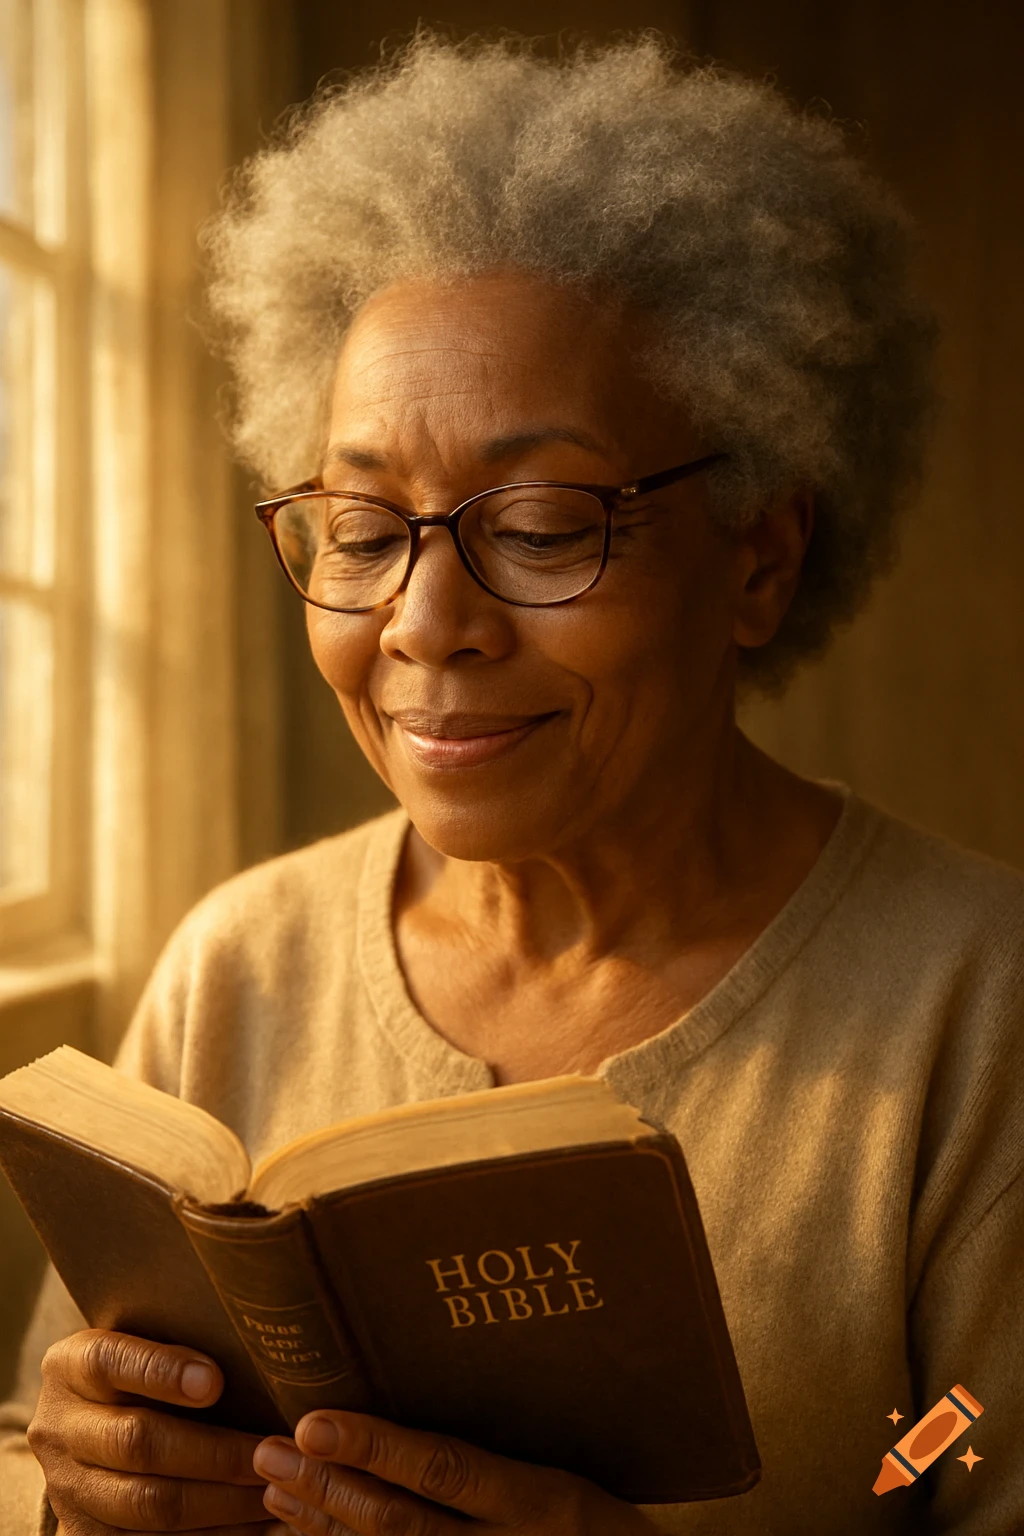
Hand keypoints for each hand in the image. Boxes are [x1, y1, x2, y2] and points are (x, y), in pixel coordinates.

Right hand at [28, 1327, 282, 1532]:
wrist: (92, 1427)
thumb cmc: (141, 1368)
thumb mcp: (142, 1340)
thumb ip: (180, 1337)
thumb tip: (252, 1348)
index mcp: (70, 1366)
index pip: (109, 1362)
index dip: (161, 1372)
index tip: (216, 1381)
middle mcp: (59, 1428)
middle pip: (137, 1442)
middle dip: (213, 1451)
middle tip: (270, 1451)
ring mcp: (68, 1488)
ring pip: (148, 1503)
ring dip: (220, 1500)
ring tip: (273, 1488)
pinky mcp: (86, 1534)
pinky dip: (211, 1533)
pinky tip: (252, 1520)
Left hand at [253, 1410, 661, 1534]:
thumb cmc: (607, 1524)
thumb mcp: (568, 1477)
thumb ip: (500, 1448)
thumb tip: (424, 1368)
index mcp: (539, 1500)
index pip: (444, 1470)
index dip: (375, 1448)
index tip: (314, 1422)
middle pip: (400, 1525)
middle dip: (327, 1488)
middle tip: (269, 1449)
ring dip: (321, 1526)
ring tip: (272, 1486)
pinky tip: (302, 1533)